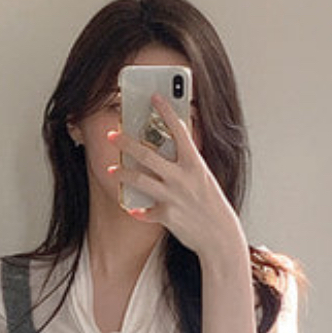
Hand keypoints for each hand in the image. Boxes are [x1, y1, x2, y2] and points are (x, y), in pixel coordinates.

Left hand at [108, 95, 242, 261]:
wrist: (220, 235)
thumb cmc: (212, 204)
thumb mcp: (203, 178)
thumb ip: (186, 164)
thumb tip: (167, 151)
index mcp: (195, 163)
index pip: (179, 131)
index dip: (166, 111)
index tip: (154, 97)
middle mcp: (182, 177)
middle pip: (146, 155)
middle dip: (126, 143)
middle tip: (112, 135)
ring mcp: (173, 196)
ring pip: (138, 180)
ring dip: (122, 173)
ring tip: (111, 170)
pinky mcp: (166, 216)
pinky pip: (145, 211)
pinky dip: (137, 210)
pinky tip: (131, 207)